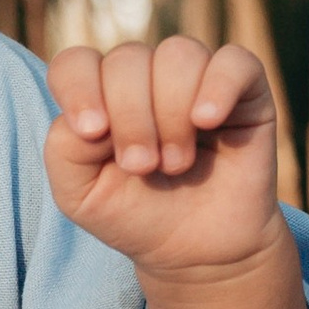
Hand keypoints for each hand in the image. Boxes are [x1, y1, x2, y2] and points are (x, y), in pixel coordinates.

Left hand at [44, 35, 285, 286]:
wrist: (198, 253)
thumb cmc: (135, 217)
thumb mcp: (80, 195)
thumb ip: (64, 149)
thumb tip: (95, 114)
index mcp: (101, 94)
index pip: (77, 62)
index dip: (80, 89)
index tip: (93, 133)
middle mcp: (147, 76)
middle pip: (127, 59)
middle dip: (131, 118)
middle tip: (143, 168)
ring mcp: (196, 77)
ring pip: (178, 55)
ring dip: (171, 115)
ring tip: (176, 165)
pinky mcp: (244, 89)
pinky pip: (234, 61)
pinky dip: (218, 87)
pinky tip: (207, 121)